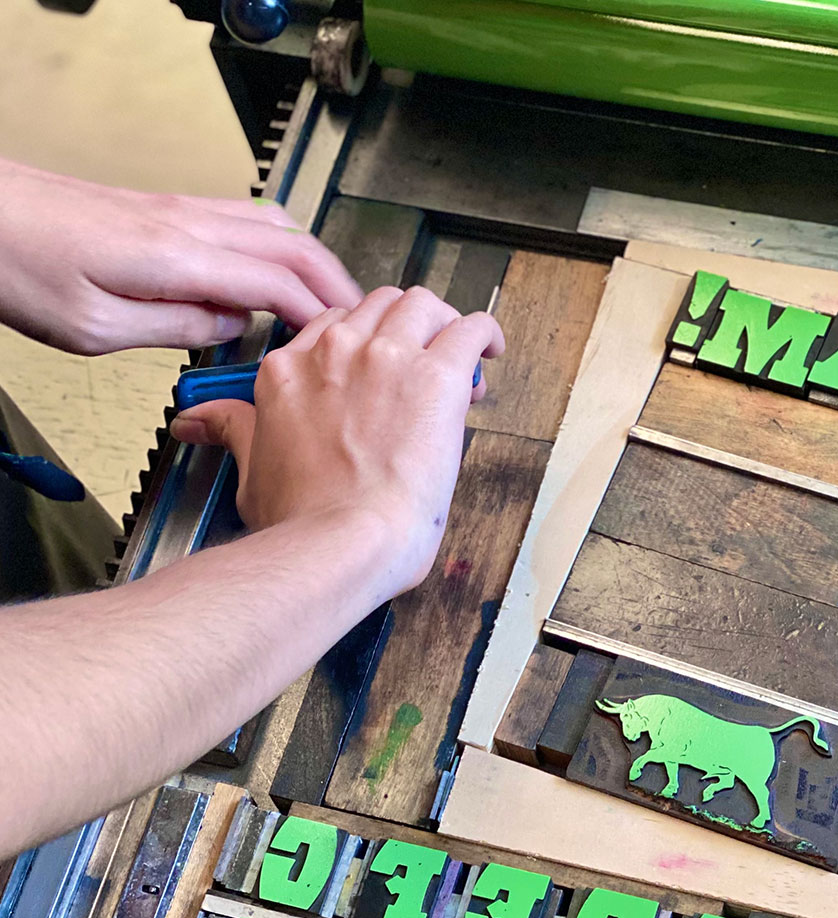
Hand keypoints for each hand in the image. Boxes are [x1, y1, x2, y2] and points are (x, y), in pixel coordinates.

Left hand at [0, 159, 362, 353]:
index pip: (278, 280)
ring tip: (327, 302)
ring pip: (271, 224)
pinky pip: (240, 222)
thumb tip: (228, 330)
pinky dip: (276, 249)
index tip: (345, 345)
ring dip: (310, 262)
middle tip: (359, 324)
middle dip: (334, 284)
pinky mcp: (158, 208)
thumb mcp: (97, 330)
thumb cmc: (20, 265)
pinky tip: (270, 275)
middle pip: (290, 243)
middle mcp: (184, 222)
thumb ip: (175, 328)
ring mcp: (174, 209)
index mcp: (176, 255)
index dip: (321, 315)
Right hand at [171, 286, 504, 594]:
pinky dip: (483, 334)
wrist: (341, 543)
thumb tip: (198, 421)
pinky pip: (468, 329)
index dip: (363, 344)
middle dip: (405, 329)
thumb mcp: (252, 471)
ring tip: (460, 359)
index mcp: (289, 371)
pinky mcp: (435, 376)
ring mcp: (385, 358)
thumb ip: (234, 432)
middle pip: (378, 306)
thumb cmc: (303, 524)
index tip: (381, 371)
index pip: (331, 325)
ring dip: (442, 325)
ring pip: (422, 305)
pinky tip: (489, 350)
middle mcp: (334, 352)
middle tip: (424, 365)